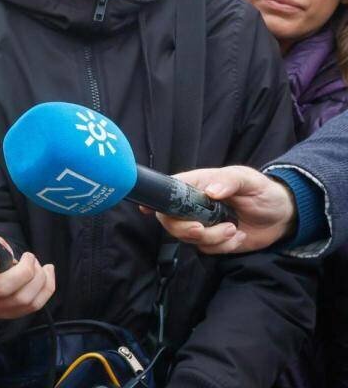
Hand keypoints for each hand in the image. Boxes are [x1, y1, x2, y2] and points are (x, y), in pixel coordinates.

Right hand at [0, 236, 54, 318]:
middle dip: (24, 270)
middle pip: (1, 288)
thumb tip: (6, 252)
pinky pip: (35, 305)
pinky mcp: (10, 315)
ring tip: (37, 264)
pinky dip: (47, 286)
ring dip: (39, 278)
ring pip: (22, 299)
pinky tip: (48, 271)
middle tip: (29, 257)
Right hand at [153, 166, 295, 253]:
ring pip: (188, 238)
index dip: (155, 202)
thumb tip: (209, 191)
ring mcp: (202, 224)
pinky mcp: (213, 241)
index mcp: (196, 184)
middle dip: (184, 229)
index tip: (148, 211)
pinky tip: (237, 236)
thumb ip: (229, 181)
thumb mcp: (248, 180)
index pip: (168, 192)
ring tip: (233, 228)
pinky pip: (207, 249)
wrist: (282, 216)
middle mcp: (193, 206)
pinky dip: (224, 247)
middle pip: (170, 221)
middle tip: (202, 229)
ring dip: (212, 238)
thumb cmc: (263, 191)